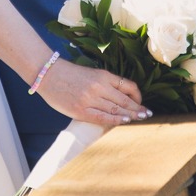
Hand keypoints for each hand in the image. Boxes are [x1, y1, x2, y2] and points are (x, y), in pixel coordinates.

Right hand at [37, 60, 151, 127]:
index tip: (140, 102)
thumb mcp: (90, 74)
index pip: (128, 86)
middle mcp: (99, 87)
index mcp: (103, 75)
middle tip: (147, 114)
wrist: (48, 74)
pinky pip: (103, 117)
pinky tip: (124, 121)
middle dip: (138, 108)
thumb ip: (105, 83)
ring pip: (116, 110)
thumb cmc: (68, 74)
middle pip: (125, 100)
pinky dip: (115, 120)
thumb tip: (120, 97)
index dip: (137, 96)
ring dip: (130, 115)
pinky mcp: (81, 110)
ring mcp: (90, 99)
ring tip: (140, 119)